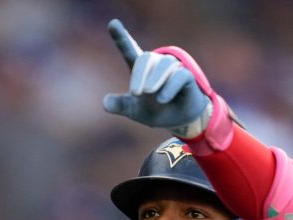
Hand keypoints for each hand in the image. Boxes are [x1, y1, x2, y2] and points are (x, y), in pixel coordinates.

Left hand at [102, 19, 211, 133]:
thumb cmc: (155, 110)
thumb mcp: (134, 110)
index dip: (121, 37)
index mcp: (140, 70)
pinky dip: (170, 87)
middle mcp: (156, 65)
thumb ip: (120, 105)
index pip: (129, 49)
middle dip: (139, 74)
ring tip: (149, 93)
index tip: (113, 24)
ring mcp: (173, 69)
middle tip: (135, 93)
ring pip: (164, 64)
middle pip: (146, 58)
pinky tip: (162, 99)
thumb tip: (105, 103)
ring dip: (155, 78)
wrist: (179, 121)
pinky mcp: (187, 77)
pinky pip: (180, 76)